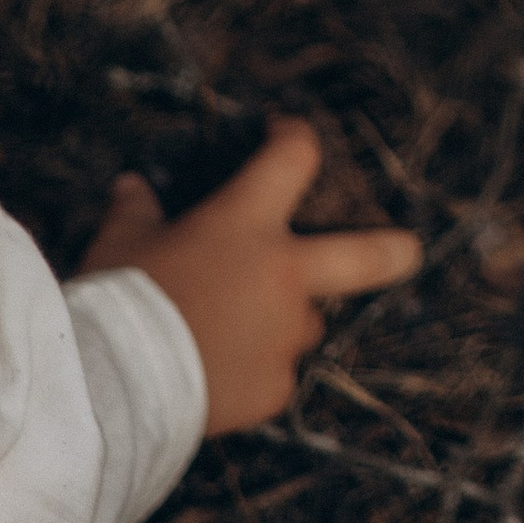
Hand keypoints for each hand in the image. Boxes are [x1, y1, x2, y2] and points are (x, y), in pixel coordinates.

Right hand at [82, 119, 420, 432]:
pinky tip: (213, 378)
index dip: (295, 138)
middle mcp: (285, 274)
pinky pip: (272, 375)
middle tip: (410, 249)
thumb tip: (132, 186)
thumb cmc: (117, 301)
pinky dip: (251, 373)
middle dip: (395, 250)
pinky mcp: (275, 388)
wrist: (113, 386)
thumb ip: (135, 210)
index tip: (285, 135)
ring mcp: (287, 334)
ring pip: (304, 323)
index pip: (294, 157)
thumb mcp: (118, 243)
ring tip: (224, 335)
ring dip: (280, 323)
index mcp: (248, 223)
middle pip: (369, 255)